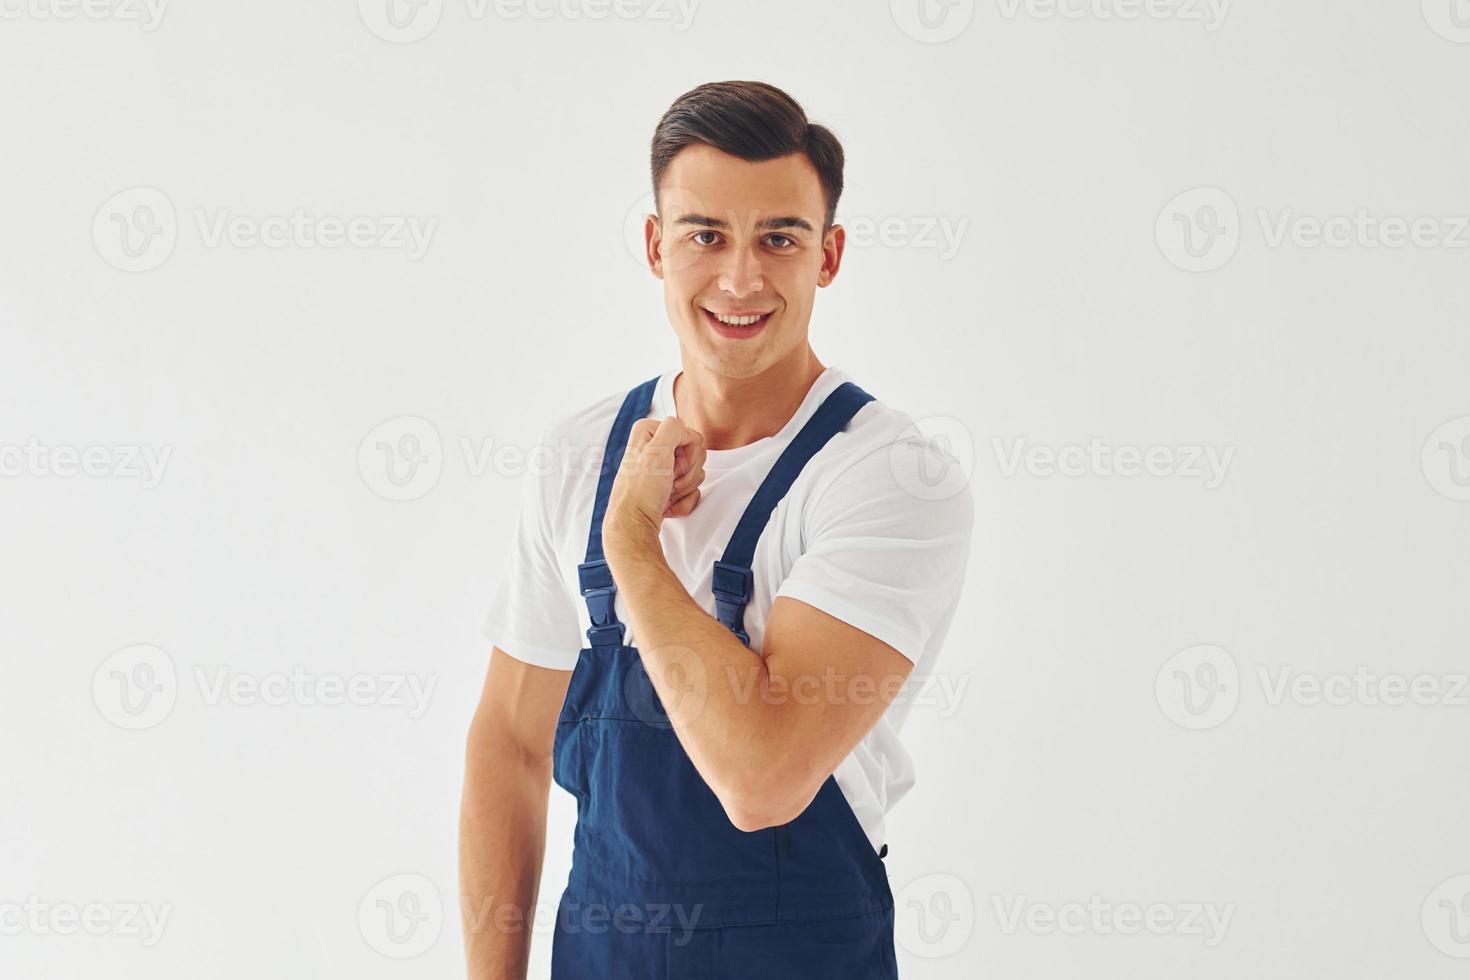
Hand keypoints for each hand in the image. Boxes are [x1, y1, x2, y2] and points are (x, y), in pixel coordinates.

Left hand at [604, 416, 705, 550]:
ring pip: (696, 474)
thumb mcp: (656, 450)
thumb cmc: (641, 492)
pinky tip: (666, 505)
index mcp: (649, 432)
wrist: (635, 525)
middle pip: (696, 455)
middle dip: (686, 473)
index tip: (669, 467)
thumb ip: (674, 428)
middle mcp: (654, 448)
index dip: (686, 454)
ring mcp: (663, 469)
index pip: (691, 436)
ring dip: (684, 489)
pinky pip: (691, 491)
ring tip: (664, 494)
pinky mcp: (668, 487)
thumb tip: (685, 432)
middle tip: (666, 482)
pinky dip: (682, 502)